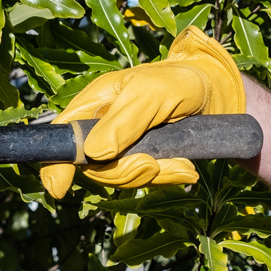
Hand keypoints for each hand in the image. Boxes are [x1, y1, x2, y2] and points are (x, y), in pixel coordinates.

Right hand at [40, 26, 244, 197]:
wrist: (215, 95)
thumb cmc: (179, 82)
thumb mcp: (153, 94)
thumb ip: (124, 122)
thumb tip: (95, 153)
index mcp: (94, 104)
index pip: (62, 136)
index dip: (55, 164)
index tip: (59, 188)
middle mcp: (101, 128)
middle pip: (92, 167)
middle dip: (124, 172)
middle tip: (152, 163)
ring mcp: (121, 147)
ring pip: (120, 178)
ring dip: (153, 175)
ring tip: (179, 162)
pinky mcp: (142, 160)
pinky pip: (144, 181)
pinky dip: (167, 177)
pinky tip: (184, 166)